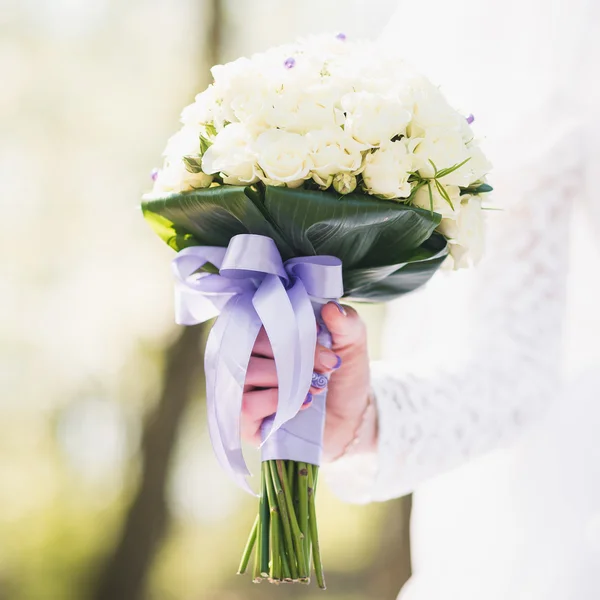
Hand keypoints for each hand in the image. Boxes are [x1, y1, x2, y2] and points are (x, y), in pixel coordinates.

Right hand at [241, 301, 375, 460]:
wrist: (350, 417)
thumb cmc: (343, 376)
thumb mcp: (351, 343)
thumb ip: (346, 322)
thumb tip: (332, 309)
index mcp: (267, 333)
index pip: (262, 319)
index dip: (290, 327)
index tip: (320, 334)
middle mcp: (248, 357)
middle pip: (253, 344)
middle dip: (295, 354)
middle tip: (327, 364)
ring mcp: (242, 388)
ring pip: (249, 372)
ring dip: (288, 379)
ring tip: (318, 386)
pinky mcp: (244, 419)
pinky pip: (248, 404)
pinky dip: (278, 401)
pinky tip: (303, 402)